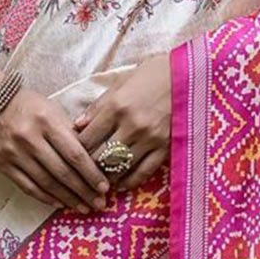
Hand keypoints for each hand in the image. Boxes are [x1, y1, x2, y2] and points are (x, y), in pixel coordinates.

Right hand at [0, 87, 112, 213]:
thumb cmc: (28, 106)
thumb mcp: (53, 110)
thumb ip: (71, 132)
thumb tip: (94, 159)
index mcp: (46, 121)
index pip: (74, 153)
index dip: (91, 173)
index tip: (105, 187)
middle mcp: (30, 139)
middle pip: (62, 172)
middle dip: (84, 191)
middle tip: (99, 204)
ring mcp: (14, 154)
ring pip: (46, 183)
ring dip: (68, 199)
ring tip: (84, 208)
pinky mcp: (3, 165)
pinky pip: (28, 187)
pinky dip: (46, 198)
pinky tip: (61, 204)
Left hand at [72, 54, 171, 194]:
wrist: (189, 75)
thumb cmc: (152, 74)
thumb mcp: (121, 83)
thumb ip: (98, 106)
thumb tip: (77, 126)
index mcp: (116, 106)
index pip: (87, 138)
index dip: (75, 149)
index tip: (71, 155)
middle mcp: (131, 125)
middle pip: (99, 156)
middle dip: (87, 167)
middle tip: (81, 172)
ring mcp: (149, 138)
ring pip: (119, 167)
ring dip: (106, 176)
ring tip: (98, 180)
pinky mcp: (165, 147)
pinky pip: (143, 172)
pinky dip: (129, 181)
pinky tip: (120, 184)